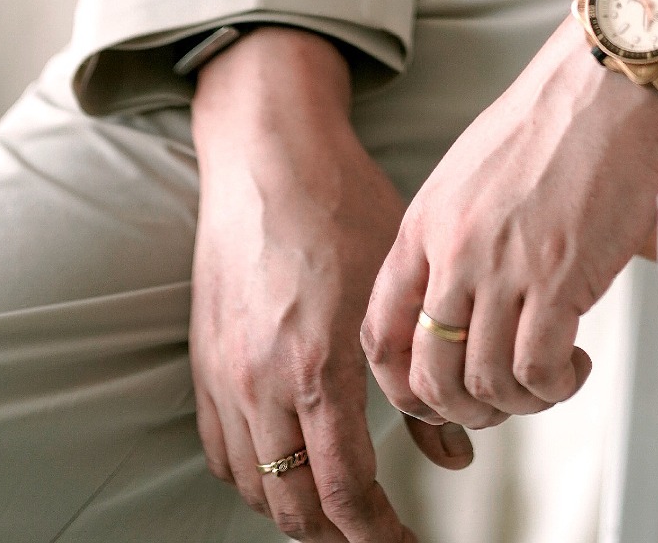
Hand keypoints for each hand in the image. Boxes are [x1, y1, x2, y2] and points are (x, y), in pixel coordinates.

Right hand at [190, 28, 465, 539]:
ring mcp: (225, 376)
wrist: (268, 153)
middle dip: (338, 536)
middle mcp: (262, 384)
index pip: (345, 491)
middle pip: (293, 508)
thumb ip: (419, 378)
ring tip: (337, 515)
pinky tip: (285, 472)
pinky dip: (253, 480)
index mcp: (317, 366)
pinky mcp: (202, 362)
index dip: (379, 534)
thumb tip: (455, 451)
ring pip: (253, 489)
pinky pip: (222, 452)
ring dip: (294, 514)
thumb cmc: (340, 203)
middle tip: (377, 537)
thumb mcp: (398, 284)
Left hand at [362, 19, 657, 429]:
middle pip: (429, 375)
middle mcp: (455, 249)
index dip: (402, 386)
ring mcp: (504, 266)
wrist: (610, 76)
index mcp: (426, 223)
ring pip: (485, 384)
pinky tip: (574, 367)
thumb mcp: (473, 170)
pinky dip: (556, 387)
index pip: (380, 333)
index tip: (434, 398)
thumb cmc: (555, 115)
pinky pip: (538, 371)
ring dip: (519, 403)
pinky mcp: (559, 275)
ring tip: (549, 382)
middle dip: (462, 410)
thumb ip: (457, 232)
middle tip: (499, 404)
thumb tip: (470, 299)